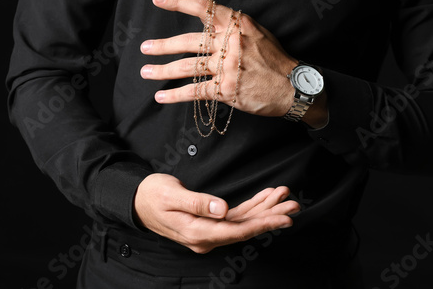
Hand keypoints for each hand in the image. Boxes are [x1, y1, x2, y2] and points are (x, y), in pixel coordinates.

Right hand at [134, 173, 299, 253]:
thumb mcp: (172, 195)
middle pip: (245, 228)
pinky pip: (236, 217)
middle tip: (294, 205)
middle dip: (271, 216)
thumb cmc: (152, 196)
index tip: (283, 218)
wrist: (138, 200)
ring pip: (243, 222)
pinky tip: (266, 198)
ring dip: (265, 209)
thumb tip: (222, 210)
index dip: (262, 224)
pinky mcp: (210, 223)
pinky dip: (252, 206)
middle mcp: (206, 237)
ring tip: (285, 197)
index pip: (236, 231)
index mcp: (197, 233)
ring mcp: (209, 231)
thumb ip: (198, 203)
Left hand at [140, 0, 298, 116]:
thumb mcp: (258, 34)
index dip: (178, 3)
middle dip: (163, 46)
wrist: (293, 87)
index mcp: (238, 25)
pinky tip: (162, 97)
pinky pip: (196, 91)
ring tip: (146, 72)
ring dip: (164, 71)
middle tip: (145, 47)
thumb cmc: (276, 61)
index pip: (204, 9)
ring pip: (188, 67)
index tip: (158, 0)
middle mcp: (230, 44)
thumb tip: (211, 26)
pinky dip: (176, 95)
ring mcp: (227, 67)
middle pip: (189, 42)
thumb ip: (235, 28)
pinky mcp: (226, 89)